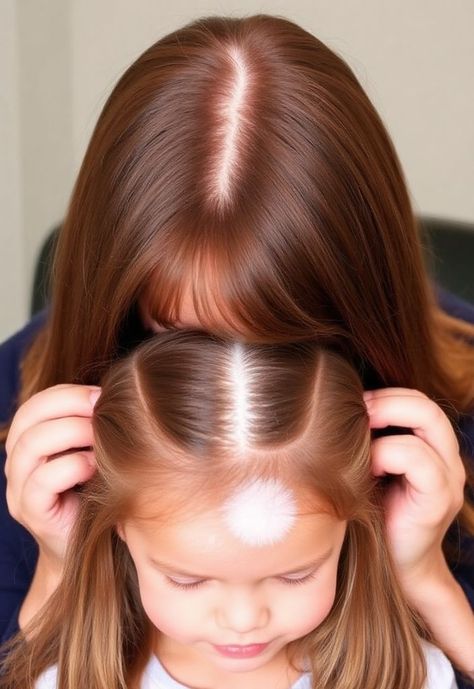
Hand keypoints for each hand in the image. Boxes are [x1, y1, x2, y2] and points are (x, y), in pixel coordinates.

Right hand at [5, 384, 99, 567]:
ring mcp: (20, 491)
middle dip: (68, 405)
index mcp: (30, 443)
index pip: (35, 404)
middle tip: (103, 409)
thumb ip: (95, 428)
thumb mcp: (96, 454)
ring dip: (71, 431)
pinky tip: (96, 466)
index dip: (67, 393)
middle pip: (28, 418)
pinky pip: (41, 482)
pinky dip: (71, 466)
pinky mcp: (33, 515)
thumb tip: (119, 394)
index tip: (103, 394)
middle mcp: (18, 465)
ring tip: (101, 435)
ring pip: (30, 445)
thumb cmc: (101, 494)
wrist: (94, 550)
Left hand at [364, 388, 465, 590]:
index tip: (348, 403)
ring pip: (426, 420)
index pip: (416, 400)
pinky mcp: (439, 498)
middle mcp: (447, 457)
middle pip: (424, 404)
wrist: (392, 569)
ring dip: (384, 420)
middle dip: (384, 400)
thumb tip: (332, 404)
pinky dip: (386, 454)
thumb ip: (367, 439)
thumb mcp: (368, 467)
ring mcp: (449, 477)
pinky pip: (419, 459)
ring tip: (356, 437)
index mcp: (432, 447)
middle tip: (349, 410)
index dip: (384, 394)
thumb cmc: (371, 512)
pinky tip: (364, 470)